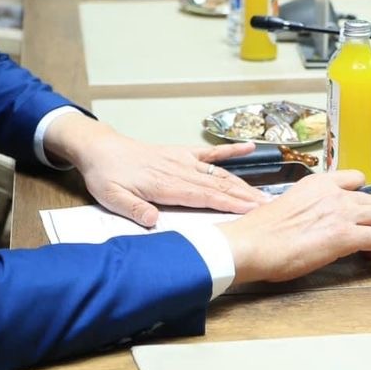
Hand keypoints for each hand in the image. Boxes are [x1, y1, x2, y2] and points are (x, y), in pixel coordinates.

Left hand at [48, 115, 262, 226]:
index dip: (230, 204)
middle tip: (269, 207)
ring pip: (219, 173)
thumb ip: (133, 210)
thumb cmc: (107, 175)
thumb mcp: (112, 198)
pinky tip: (249, 148)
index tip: (251, 210)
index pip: (205, 196)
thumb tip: (153, 221)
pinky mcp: (182, 153)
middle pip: (219, 186)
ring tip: (263, 194)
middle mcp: (179, 171)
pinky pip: (210, 153)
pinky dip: (230, 150)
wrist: (101, 149)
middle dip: (245, 197)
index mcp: (166, 184)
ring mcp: (183, 160)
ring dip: (242, 184)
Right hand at [218, 170, 370, 284]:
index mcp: (318, 183)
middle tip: (369, 232)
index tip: (360, 210)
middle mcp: (334, 193)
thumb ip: (310, 206)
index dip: (361, 196)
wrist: (252, 243)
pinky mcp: (345, 236)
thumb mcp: (290, 204)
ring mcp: (342, 213)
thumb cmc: (261, 231)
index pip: (355, 178)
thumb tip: (317, 221)